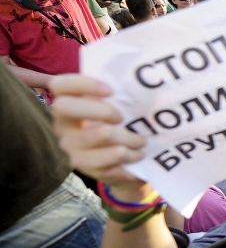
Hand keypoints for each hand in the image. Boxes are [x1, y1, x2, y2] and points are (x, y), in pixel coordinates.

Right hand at [50, 74, 147, 194]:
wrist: (124, 165)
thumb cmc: (121, 127)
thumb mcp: (119, 108)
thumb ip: (121, 94)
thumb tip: (146, 80)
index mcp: (69, 104)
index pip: (59, 85)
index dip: (83, 83)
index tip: (110, 90)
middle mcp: (62, 125)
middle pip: (64, 107)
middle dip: (101, 109)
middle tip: (122, 118)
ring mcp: (70, 147)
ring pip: (101, 134)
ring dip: (128, 137)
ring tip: (141, 141)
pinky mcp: (85, 168)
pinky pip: (110, 159)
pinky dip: (130, 156)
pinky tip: (137, 155)